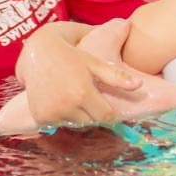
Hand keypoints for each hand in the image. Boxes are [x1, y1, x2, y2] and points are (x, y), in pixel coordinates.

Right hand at [11, 19, 144, 129]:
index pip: (106, 117)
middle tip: (86, 95)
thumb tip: (138, 85)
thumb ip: (116, 76)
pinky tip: (58, 99)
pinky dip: (60, 115)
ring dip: (76, 114)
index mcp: (83, 93)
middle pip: (90, 121)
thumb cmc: (70, 55)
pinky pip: (57, 123)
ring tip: (72, 95)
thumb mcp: (94, 63)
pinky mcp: (41, 116)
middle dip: (92, 112)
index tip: (106, 105)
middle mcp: (67, 106)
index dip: (108, 113)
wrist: (37, 53)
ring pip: (74, 123)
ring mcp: (52, 112)